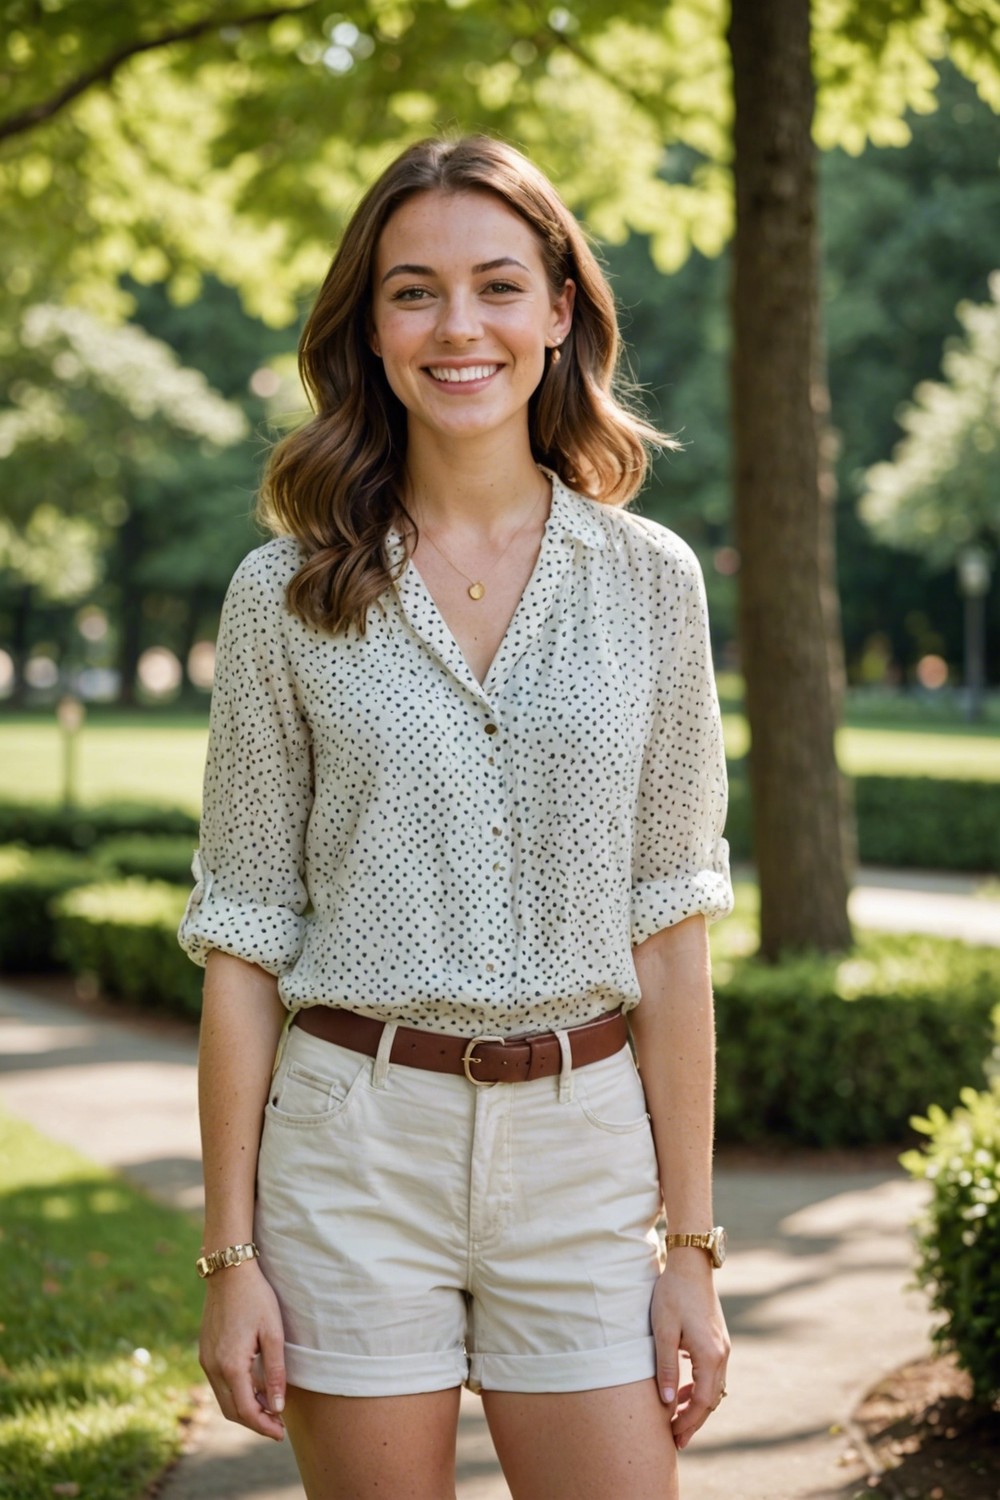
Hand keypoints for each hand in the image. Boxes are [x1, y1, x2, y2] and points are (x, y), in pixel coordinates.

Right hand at [199, 1262, 286, 1439]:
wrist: (229, 1272)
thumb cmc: (256, 1298)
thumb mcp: (273, 1333)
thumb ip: (276, 1372)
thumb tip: (278, 1406)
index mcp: (231, 1365)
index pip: (246, 1410)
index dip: (264, 1426)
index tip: (281, 1433)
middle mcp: (213, 1367)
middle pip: (232, 1411)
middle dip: (255, 1422)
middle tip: (278, 1426)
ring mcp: (206, 1360)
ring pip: (223, 1399)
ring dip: (244, 1409)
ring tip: (269, 1409)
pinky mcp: (205, 1352)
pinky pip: (219, 1384)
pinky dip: (235, 1394)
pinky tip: (254, 1389)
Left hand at [651, 1251, 729, 1450]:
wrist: (691, 1265)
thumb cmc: (673, 1295)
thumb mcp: (663, 1331)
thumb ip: (666, 1367)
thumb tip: (667, 1403)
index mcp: (710, 1355)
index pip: (702, 1402)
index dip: (688, 1422)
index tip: (673, 1437)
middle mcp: (722, 1354)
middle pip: (712, 1400)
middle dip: (694, 1420)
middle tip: (676, 1439)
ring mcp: (723, 1347)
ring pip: (714, 1388)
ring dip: (697, 1405)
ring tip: (677, 1419)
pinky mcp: (718, 1340)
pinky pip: (713, 1374)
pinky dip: (700, 1388)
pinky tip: (683, 1391)